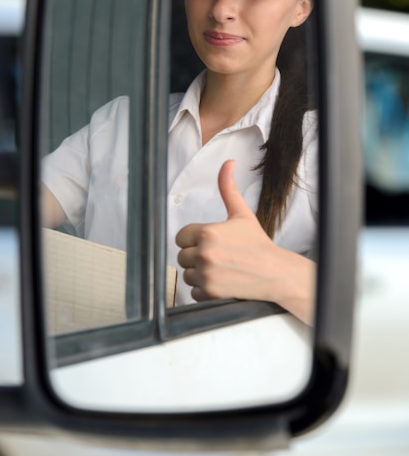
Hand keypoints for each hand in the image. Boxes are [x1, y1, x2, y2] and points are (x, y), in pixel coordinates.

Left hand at [175, 160, 314, 324]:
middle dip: (196, 257)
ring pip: (187, 275)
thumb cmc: (258, 244)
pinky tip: (221, 282)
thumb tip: (228, 163)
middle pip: (182, 256)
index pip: (180, 237)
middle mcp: (204, 253)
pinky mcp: (210, 292)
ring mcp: (206, 274)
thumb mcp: (241, 214)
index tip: (211, 242)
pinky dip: (204, 290)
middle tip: (218, 256)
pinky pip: (194, 292)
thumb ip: (228, 188)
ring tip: (220, 268)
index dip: (193, 239)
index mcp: (208, 232)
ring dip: (199, 274)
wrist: (275, 272)